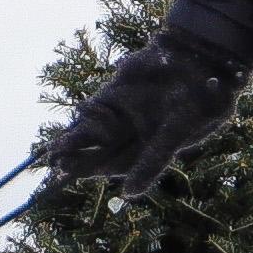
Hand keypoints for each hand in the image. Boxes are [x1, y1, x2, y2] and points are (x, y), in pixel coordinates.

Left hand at [40, 47, 234, 201]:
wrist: (199, 57)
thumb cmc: (198, 100)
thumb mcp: (175, 133)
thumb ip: (152, 162)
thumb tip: (129, 195)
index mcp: (152, 147)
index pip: (120, 164)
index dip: (97, 170)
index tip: (74, 176)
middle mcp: (136, 133)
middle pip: (102, 151)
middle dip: (80, 158)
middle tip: (57, 165)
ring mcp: (126, 113)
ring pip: (95, 132)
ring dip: (76, 141)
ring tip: (53, 152)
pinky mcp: (118, 93)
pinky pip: (97, 109)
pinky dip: (84, 116)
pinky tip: (67, 128)